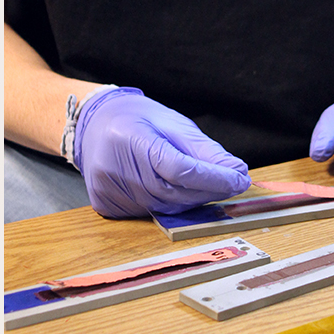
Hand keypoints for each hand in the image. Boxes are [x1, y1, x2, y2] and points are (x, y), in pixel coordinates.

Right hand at [73, 87, 250, 217]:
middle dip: (208, 191)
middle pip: (175, 193)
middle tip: (229, 183)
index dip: (214, 178)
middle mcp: (116, 167)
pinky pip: (147, 213)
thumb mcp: (173, 123)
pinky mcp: (104, 203)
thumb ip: (204, 151)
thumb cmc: (136, 120)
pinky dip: (167, 206)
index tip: (239, 179)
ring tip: (201, 185)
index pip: (180, 169)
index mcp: (133, 139)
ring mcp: (108, 189)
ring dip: (191, 201)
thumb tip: (236, 172)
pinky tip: (170, 190)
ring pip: (164, 208)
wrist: (94, 124)